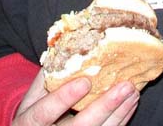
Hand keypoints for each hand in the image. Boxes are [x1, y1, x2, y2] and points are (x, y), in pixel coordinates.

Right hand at [13, 69, 138, 124]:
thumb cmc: (35, 108)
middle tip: (125, 86)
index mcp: (30, 121)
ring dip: (119, 112)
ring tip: (133, 91)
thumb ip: (48, 74)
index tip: (86, 81)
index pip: (45, 112)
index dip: (65, 98)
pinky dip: (121, 120)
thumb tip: (68, 45)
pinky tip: (130, 103)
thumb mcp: (32, 94)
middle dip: (105, 106)